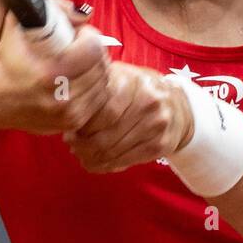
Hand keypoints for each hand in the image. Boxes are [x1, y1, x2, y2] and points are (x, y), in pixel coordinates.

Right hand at [0, 0, 111, 133]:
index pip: (93, 50)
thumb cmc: (5, 59)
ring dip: (96, 70)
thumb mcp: (19, 24)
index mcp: (49, 74)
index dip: (89, 36)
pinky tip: (81, 80)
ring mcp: (67, 115)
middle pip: (101, 67)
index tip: (80, 33)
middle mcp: (61, 98)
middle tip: (81, 46)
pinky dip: (93, 88)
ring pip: (103, 85)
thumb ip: (53, 9)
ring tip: (81, 62)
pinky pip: (98, 102)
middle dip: (94, 52)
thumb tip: (83, 14)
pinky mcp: (70, 124)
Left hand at [63, 63, 194, 173]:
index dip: (80, 126)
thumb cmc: (138, 90)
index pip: (99, 113)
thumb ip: (96, 87)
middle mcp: (148, 103)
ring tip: (81, 153)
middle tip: (71, 144)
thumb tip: (64, 100)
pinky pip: (125, 161)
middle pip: (104, 136)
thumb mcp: (120, 77)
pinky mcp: (161, 146)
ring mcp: (156, 126)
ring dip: (90, 157)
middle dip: (82, 145)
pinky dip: (106, 165)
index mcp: (132, 82)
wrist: (178, 105)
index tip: (69, 129)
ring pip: (112, 152)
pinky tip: (97, 161)